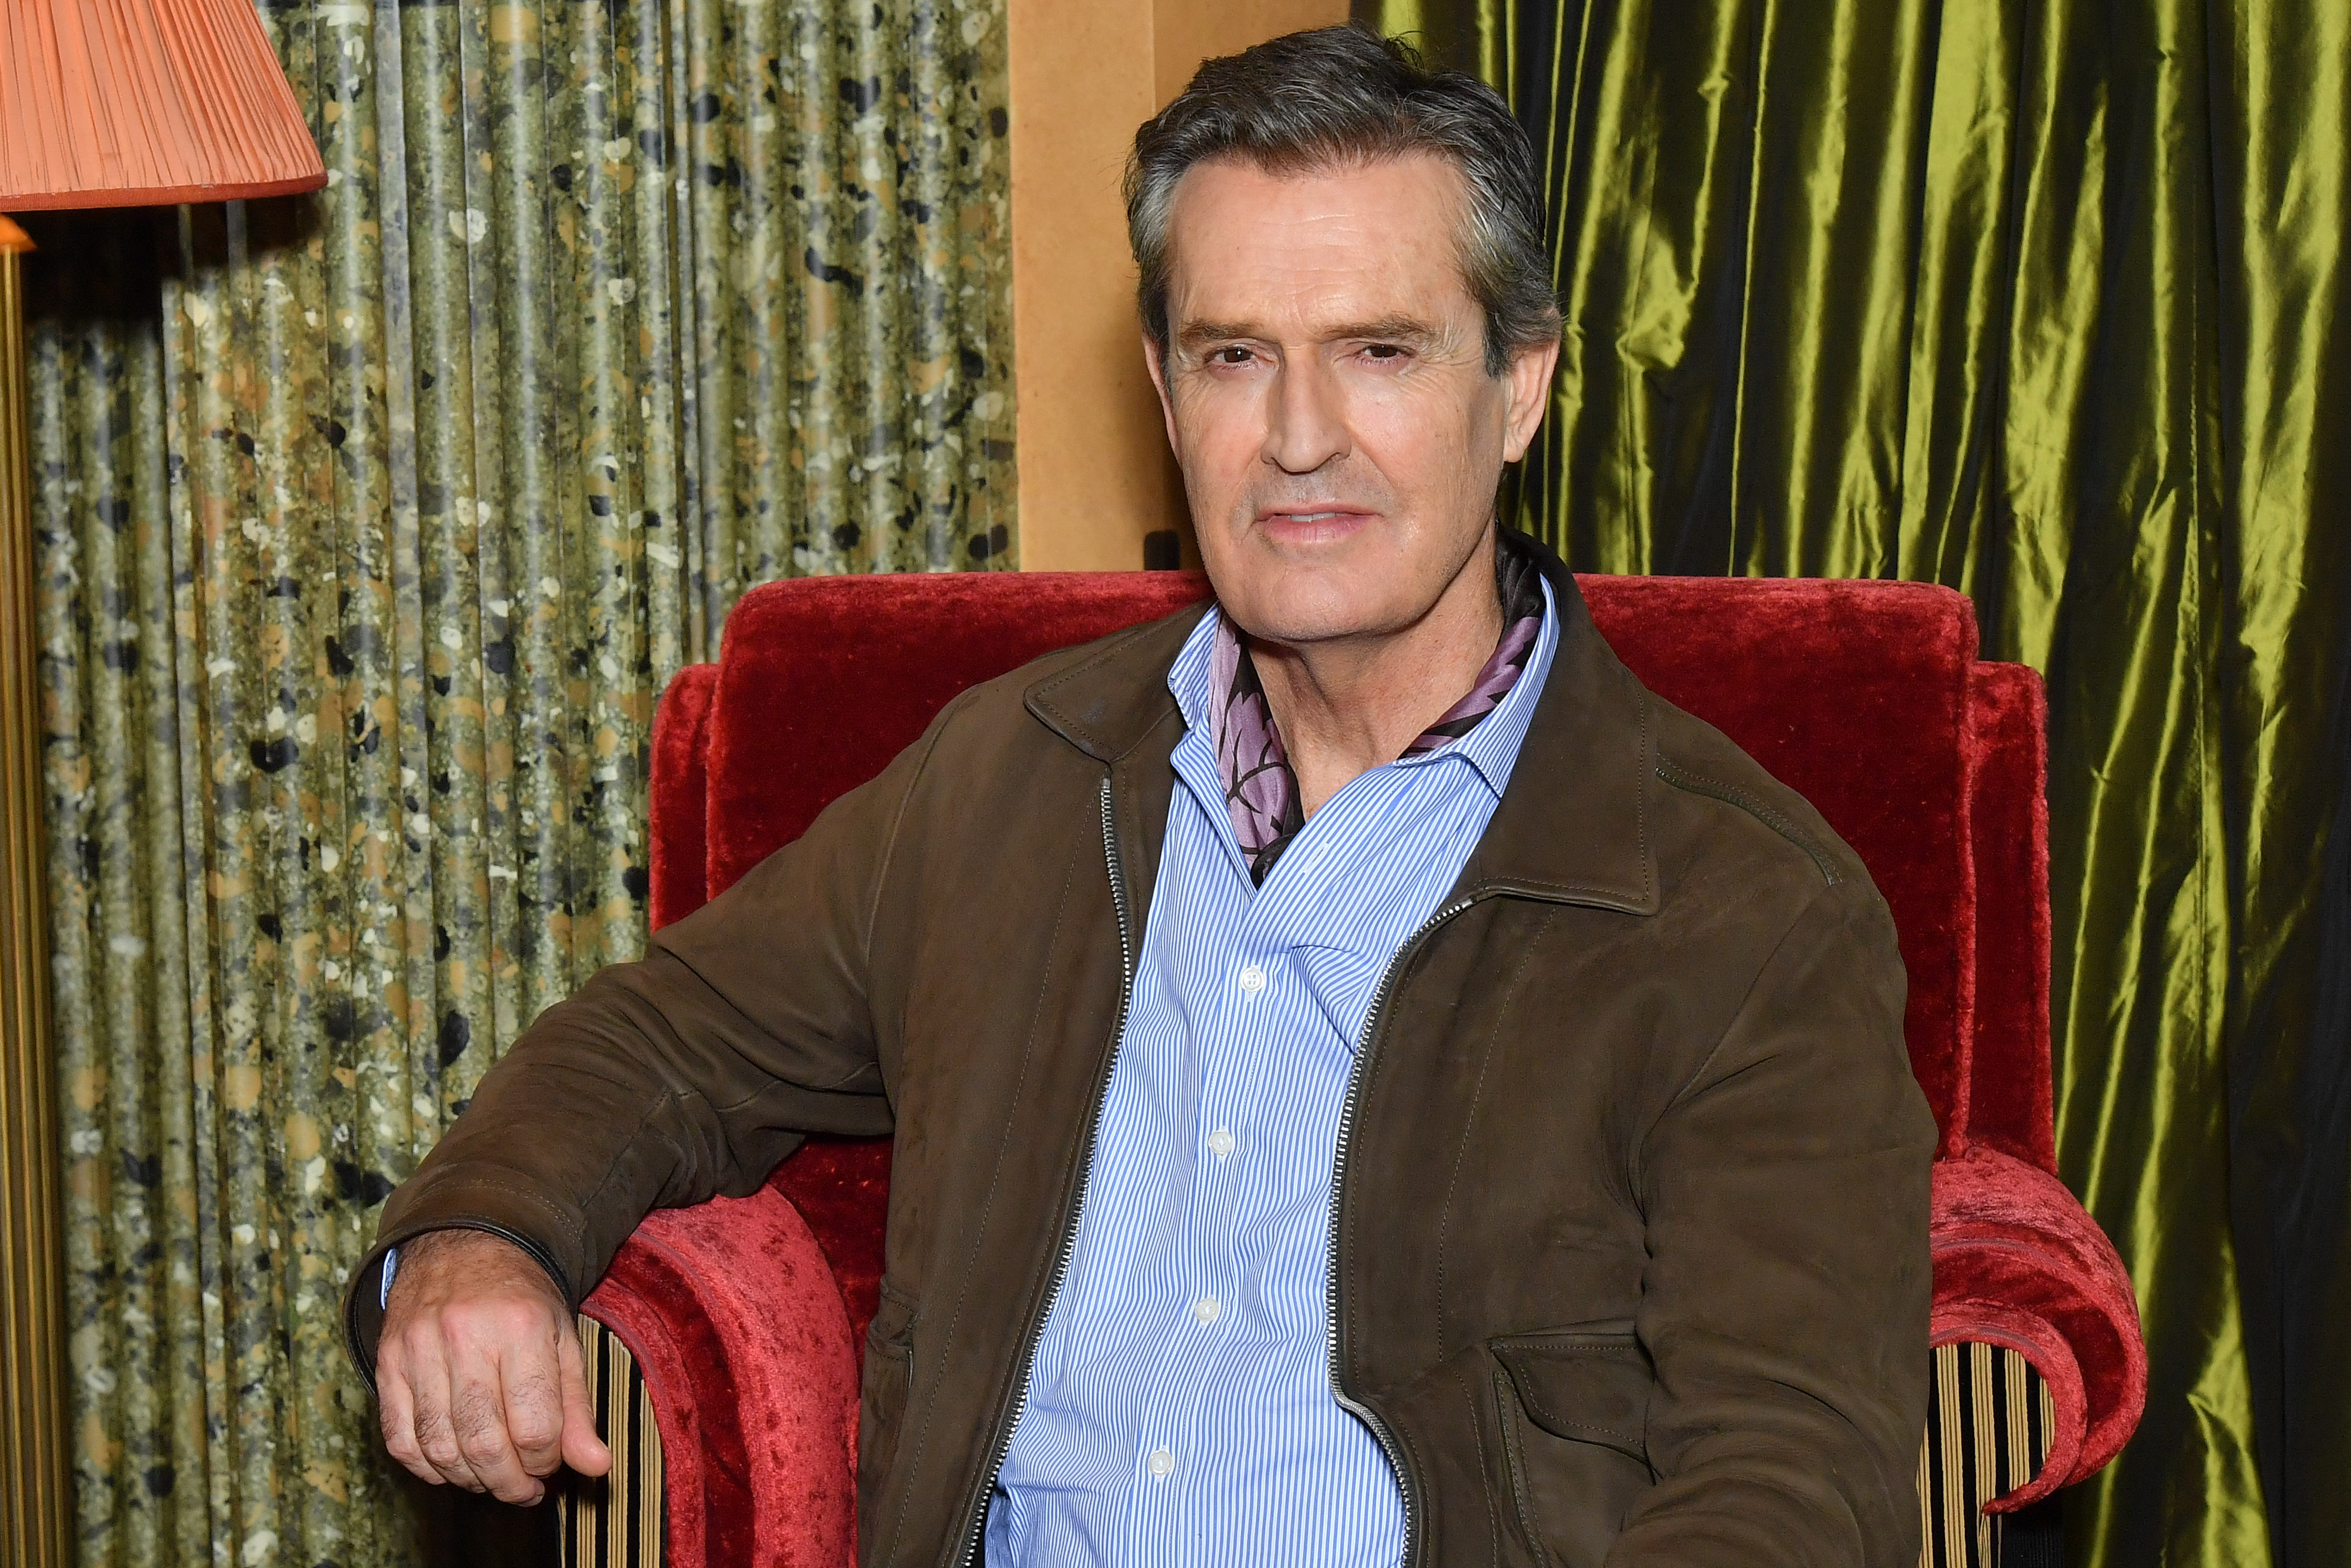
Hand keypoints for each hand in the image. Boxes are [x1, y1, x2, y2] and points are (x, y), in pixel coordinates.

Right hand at [375, 1228, 613, 1503]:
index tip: (551, 1462)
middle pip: (484, 1444)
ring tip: (492, 1478)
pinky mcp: (387, 1362)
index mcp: (521, 1327)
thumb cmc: (521, 1299)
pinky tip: (451, 1466)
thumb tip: (595, 1466)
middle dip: (509, 1483)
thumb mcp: (562, 1340)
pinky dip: (426, 1467)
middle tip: (523, 1488)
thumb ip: (576, 1407)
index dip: (547, 1461)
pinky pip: (400, 1438)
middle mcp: (466, 1337)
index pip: (535, 1426)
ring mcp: (419, 1349)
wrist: (463, 1245)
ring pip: (440, 1447)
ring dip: (469, 1480)